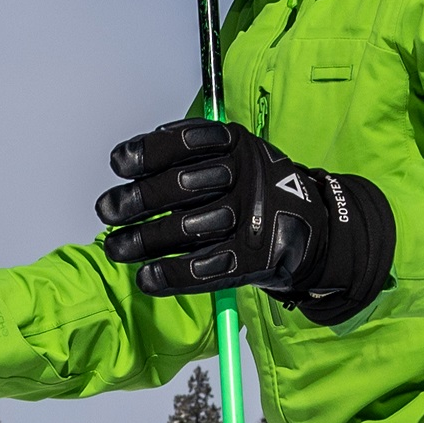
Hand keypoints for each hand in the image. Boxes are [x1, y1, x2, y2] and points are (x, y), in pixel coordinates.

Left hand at [95, 120, 393, 322]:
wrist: (317, 230)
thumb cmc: (256, 191)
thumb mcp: (234, 154)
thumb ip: (189, 153)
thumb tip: (128, 161)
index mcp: (235, 144)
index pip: (182, 143)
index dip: (145, 153)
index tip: (119, 165)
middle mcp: (245, 177)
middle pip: (178, 186)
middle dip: (134, 201)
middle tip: (106, 212)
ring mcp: (251, 218)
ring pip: (186, 228)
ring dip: (142, 241)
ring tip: (116, 249)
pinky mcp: (255, 258)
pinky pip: (205, 269)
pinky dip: (171, 276)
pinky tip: (147, 279)